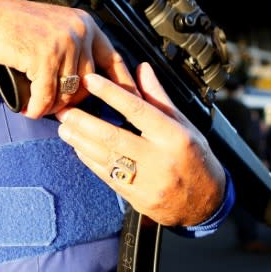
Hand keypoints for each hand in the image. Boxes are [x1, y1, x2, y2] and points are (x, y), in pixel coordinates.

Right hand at [0, 0, 135, 117]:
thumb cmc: (16, 29)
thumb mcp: (55, 31)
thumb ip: (76, 50)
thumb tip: (91, 84)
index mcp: (86, 24)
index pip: (113, 59)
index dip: (124, 84)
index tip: (131, 103)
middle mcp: (80, 30)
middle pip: (90, 82)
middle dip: (74, 101)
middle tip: (58, 111)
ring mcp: (63, 42)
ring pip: (68, 91)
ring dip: (52, 106)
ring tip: (39, 107)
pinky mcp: (44, 56)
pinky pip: (47, 95)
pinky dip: (37, 107)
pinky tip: (29, 110)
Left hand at [55, 62, 224, 225]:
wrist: (205, 203)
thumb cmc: (195, 157)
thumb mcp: (184, 124)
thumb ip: (159, 98)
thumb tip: (142, 68)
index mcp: (174, 137)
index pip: (137, 110)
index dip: (111, 94)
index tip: (90, 80)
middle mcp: (159, 159)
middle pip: (114, 137)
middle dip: (83, 122)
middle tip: (65, 110)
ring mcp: (147, 181)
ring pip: (106, 158)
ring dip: (81, 141)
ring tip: (65, 128)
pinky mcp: (136, 198)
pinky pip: (106, 176)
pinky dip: (89, 159)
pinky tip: (79, 147)